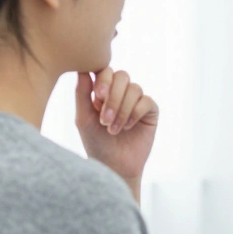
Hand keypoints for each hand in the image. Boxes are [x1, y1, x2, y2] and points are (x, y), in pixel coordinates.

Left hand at [75, 67, 158, 195]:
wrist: (113, 165)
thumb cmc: (95, 142)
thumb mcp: (83, 117)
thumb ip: (82, 92)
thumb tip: (82, 68)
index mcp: (104, 90)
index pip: (106, 70)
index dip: (104, 79)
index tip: (98, 96)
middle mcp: (121, 92)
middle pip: (122, 76)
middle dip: (113, 98)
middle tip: (104, 119)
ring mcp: (137, 100)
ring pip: (134, 89)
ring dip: (122, 110)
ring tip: (113, 129)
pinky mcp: (150, 111)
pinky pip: (146, 101)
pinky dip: (135, 114)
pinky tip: (127, 128)